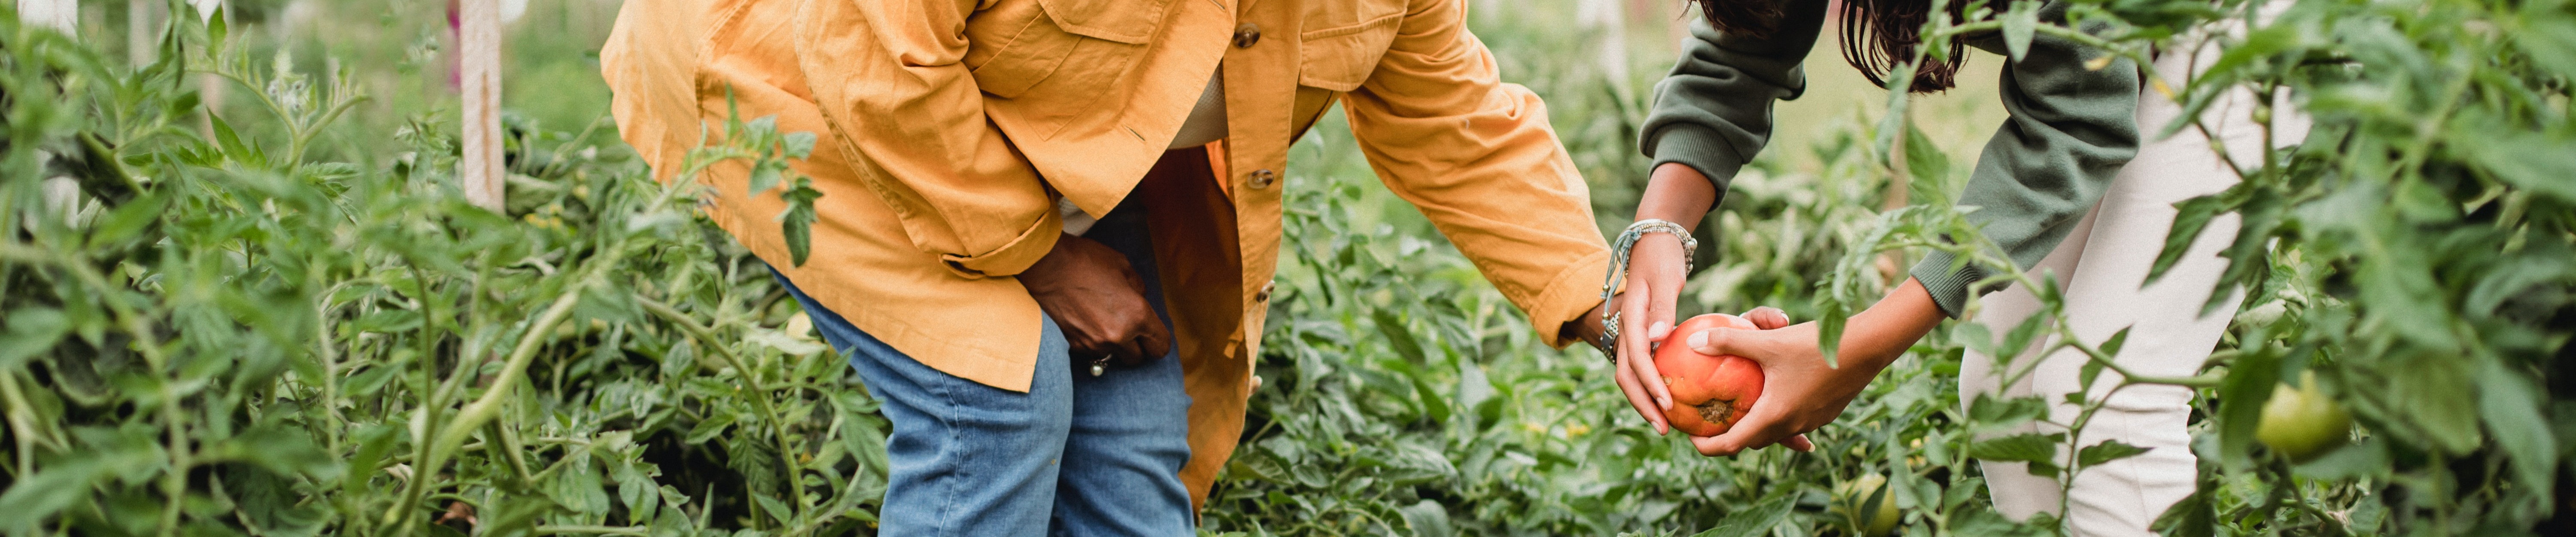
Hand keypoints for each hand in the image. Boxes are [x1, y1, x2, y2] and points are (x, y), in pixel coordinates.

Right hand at [1019, 234, 1172, 367]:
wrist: (1044, 265)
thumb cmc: (1085, 260)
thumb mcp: (1123, 265)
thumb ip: (1138, 288)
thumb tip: (1140, 300)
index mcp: (1136, 315)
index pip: (1160, 346)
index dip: (1158, 341)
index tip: (1153, 336)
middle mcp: (1117, 336)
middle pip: (1137, 359)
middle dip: (1136, 346)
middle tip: (1128, 328)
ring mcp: (1093, 344)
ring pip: (1113, 357)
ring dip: (1113, 345)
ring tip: (1103, 322)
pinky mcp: (1074, 346)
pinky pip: (1092, 352)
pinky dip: (1093, 342)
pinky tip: (1086, 322)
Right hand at [1605, 234, 1691, 434]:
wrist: (1652, 242)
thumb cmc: (1662, 258)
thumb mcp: (1665, 278)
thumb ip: (1661, 307)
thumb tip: (1658, 337)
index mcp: (1631, 319)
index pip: (1637, 359)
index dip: (1650, 384)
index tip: (1668, 404)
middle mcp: (1626, 331)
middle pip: (1626, 376)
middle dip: (1642, 404)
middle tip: (1664, 429)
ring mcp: (1630, 336)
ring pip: (1629, 376)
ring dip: (1644, 401)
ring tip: (1665, 423)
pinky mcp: (1639, 337)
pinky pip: (1640, 368)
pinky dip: (1650, 388)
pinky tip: (1670, 400)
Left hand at [1678, 278, 1945, 455]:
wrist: (1867, 346)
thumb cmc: (1814, 345)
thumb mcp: (1768, 342)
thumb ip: (1728, 341)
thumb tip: (1693, 341)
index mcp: (1774, 415)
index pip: (1732, 444)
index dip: (1708, 446)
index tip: (1692, 439)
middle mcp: (1793, 424)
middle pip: (1753, 441)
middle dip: (1730, 436)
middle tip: (1712, 420)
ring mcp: (1813, 421)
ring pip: (1775, 432)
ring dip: (1757, 425)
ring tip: (1740, 408)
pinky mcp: (1826, 412)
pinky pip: (1795, 421)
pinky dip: (1779, 416)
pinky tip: (1776, 397)